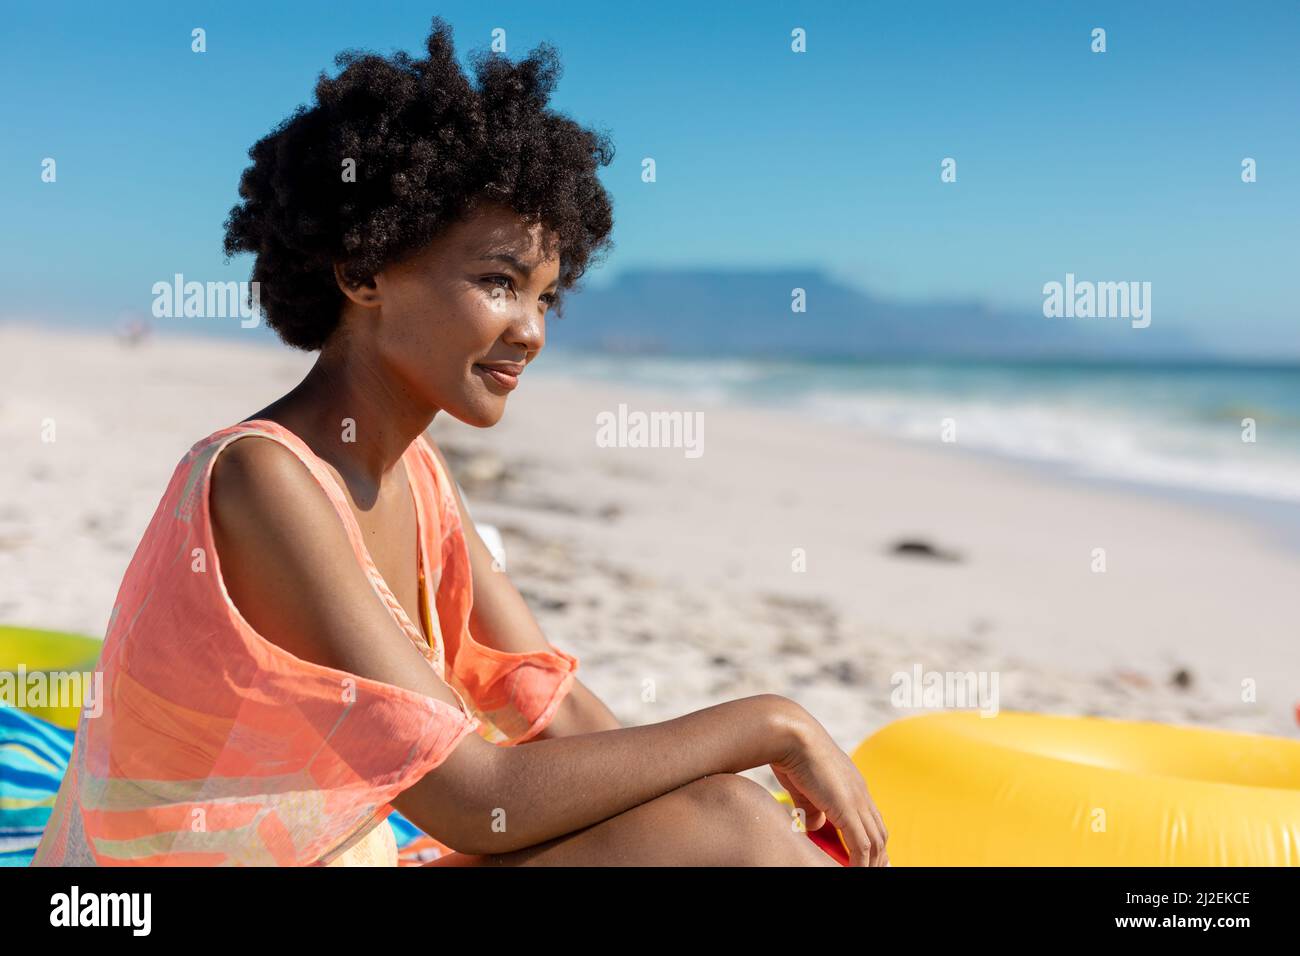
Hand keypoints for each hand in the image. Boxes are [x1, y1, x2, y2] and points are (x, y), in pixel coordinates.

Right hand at [769, 701, 889, 866]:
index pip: (871, 820)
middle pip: (880, 833)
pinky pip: (861, 845)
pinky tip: (853, 871)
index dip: (872, 842)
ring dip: (871, 863)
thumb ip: (813, 808)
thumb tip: (816, 827)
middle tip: (872, 871)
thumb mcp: (802, 787)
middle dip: (878, 857)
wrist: (789, 734)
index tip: (868, 858)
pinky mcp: (847, 808)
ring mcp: (856, 799)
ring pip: (876, 842)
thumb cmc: (790, 753)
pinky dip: (860, 863)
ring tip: (863, 874)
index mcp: (852, 785)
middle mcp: (860, 792)